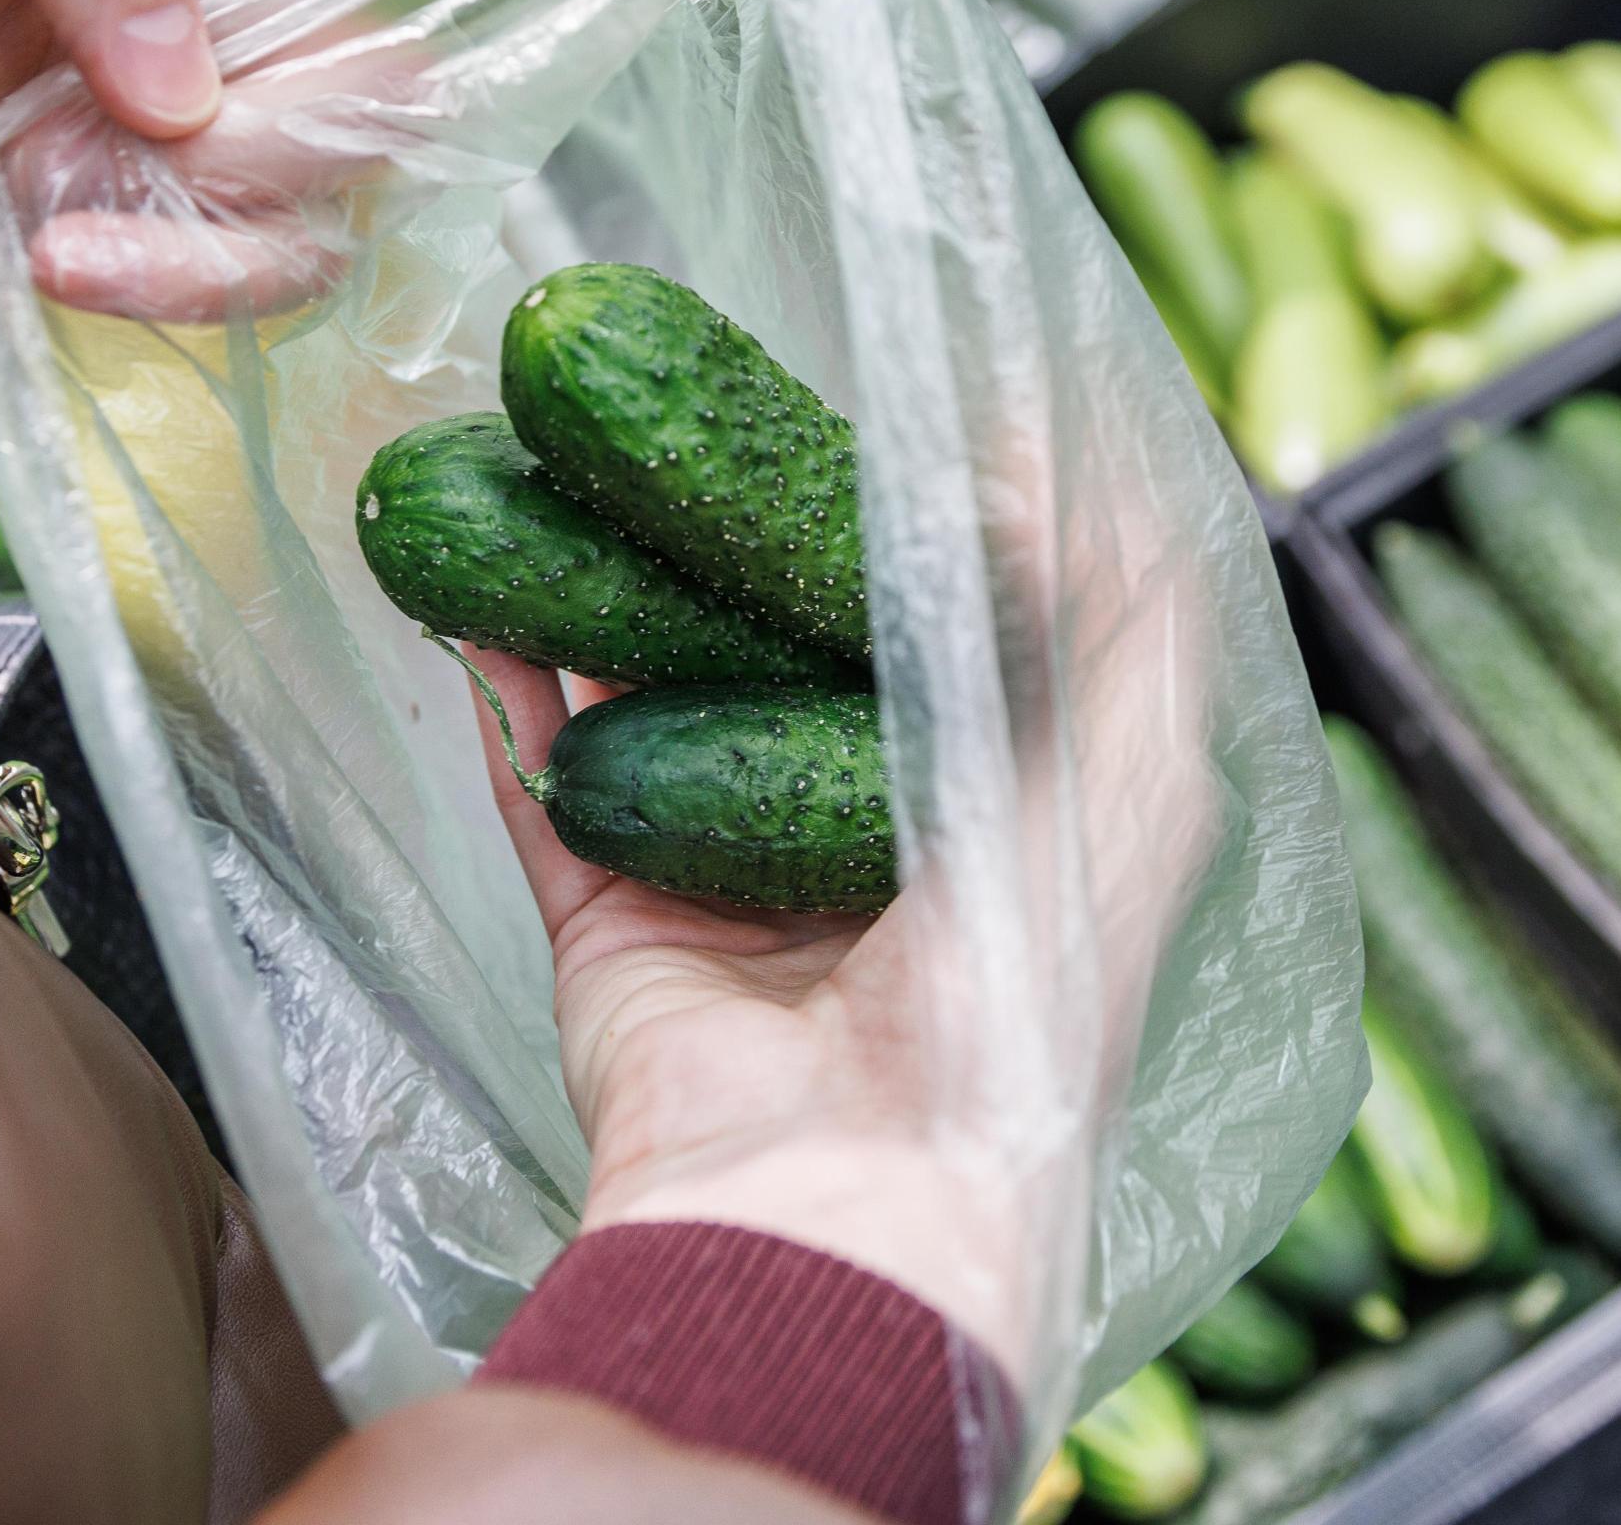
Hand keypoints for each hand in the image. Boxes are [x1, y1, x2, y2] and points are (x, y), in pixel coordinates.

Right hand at [466, 525, 1222, 1397]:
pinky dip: (511, 700)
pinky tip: (486, 603)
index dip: (902, 537)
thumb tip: (1058, 471)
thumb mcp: (1131, 799)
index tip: (868, 423)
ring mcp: (720, 880)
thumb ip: (1135, 636)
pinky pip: (546, 790)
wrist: (850, 1196)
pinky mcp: (610, 927)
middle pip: (778, 657)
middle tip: (696, 441)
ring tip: (574, 482)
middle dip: (734, 550)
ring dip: (608, 599)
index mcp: (984, 818)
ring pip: (649, 705)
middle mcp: (847, 842)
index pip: (937, 642)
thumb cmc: (1016, 1008)